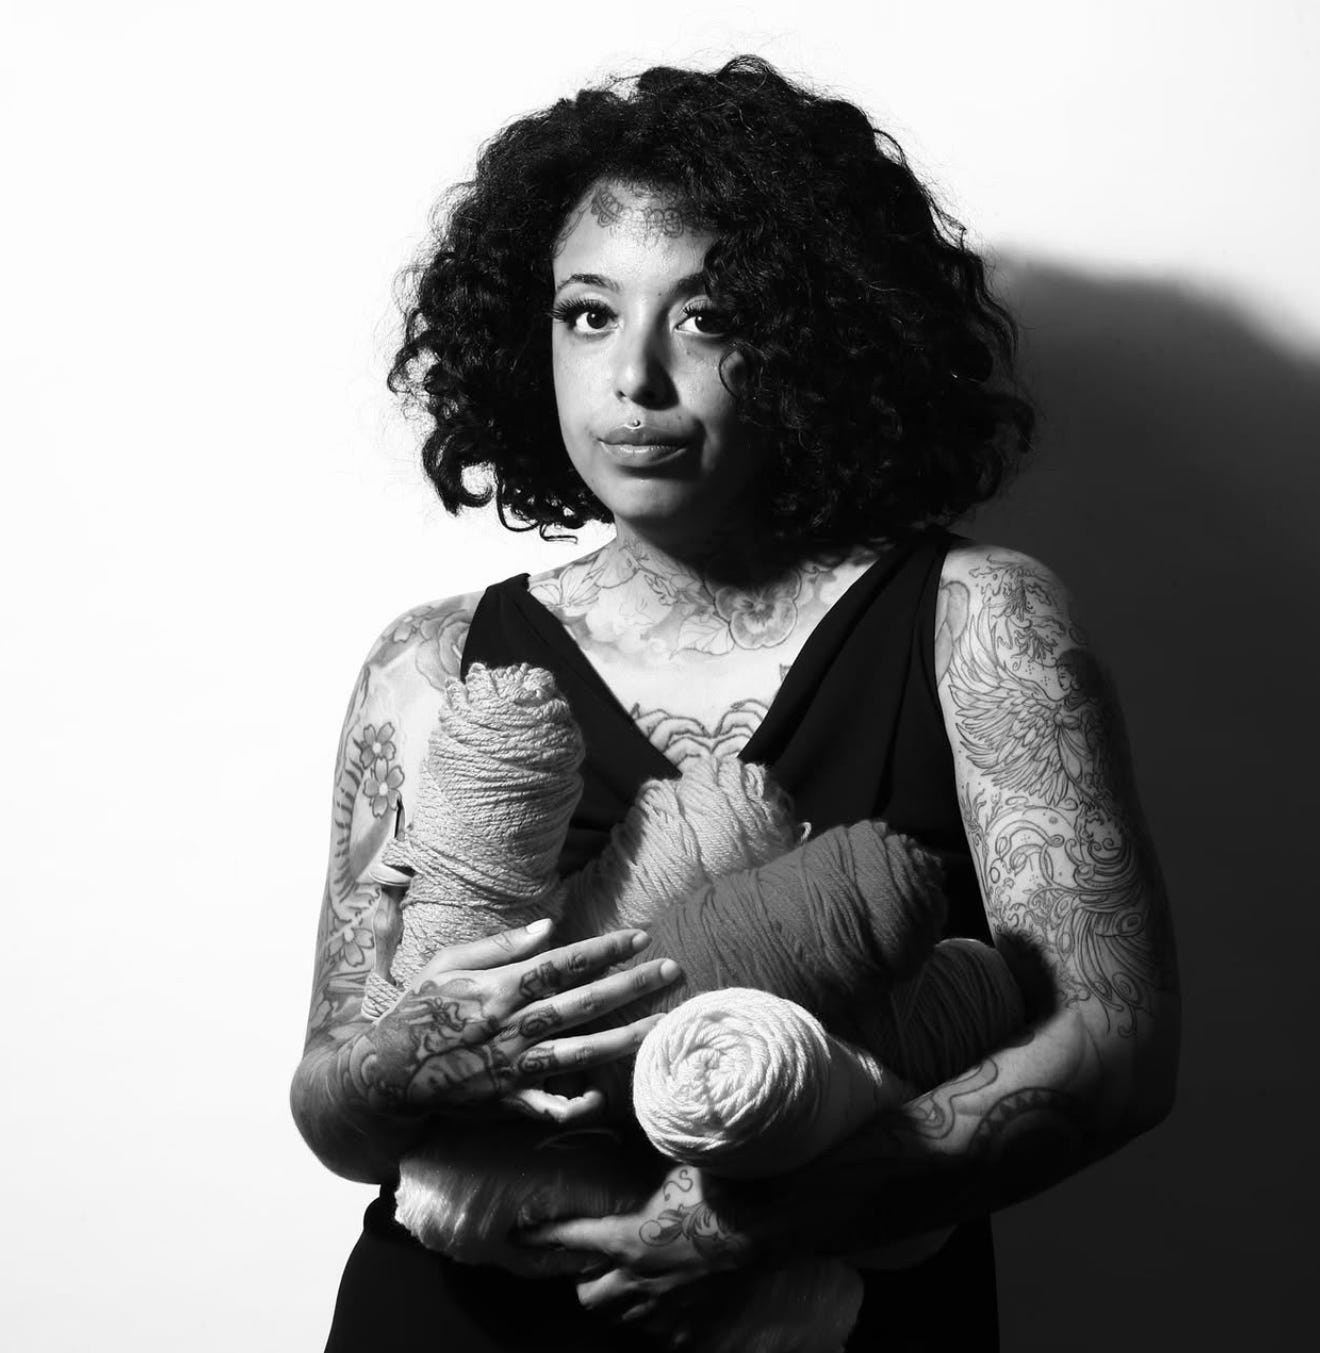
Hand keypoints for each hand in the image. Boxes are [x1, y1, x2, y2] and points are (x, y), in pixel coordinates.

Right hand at [352, 919, 680, 1123]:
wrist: (386, 1072)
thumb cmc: (418, 1009)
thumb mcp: (448, 963)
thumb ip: (499, 946)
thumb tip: (549, 927)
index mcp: (499, 989)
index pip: (563, 964)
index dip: (604, 950)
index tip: (640, 937)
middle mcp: (513, 1028)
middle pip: (583, 1004)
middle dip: (632, 986)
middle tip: (673, 971)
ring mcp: (514, 1068)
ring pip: (581, 1053)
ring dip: (625, 1038)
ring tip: (663, 1025)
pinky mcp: (509, 1101)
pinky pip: (550, 1108)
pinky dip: (578, 1105)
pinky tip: (605, 1097)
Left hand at [519, 1164, 753, 1325]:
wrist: (758, 1228)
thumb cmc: (713, 1191)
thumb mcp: (671, 1164)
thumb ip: (643, 1157)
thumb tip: (633, 1129)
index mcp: (624, 1239)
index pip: (569, 1238)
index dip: (542, 1237)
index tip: (521, 1237)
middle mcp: (634, 1279)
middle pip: (586, 1296)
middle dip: (582, 1281)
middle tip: (592, 1262)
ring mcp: (659, 1307)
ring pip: (619, 1315)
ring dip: (617, 1299)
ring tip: (626, 1280)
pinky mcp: (684, 1325)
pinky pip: (657, 1331)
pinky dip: (655, 1319)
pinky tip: (665, 1300)